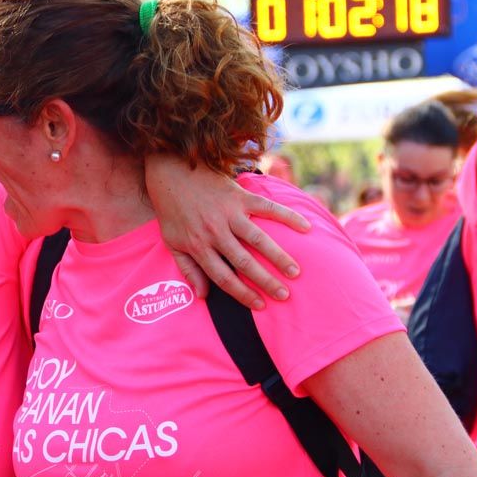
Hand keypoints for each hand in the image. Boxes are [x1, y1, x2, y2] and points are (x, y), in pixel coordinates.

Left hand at [146, 155, 309, 308]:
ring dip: (278, 256)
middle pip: (244, 263)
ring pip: (258, 240)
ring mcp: (228, 214)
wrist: (171, 172)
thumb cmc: (172, 211)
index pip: (223, 278)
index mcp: (198, 247)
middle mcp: (215, 232)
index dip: (242, 294)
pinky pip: (267, 208)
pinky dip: (287, 217)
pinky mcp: (240, 196)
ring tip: (295, 272)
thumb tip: (202, 295)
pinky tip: (304, 227)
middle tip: (284, 295)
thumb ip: (187, 269)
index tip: (260, 305)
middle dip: (265, 281)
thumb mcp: (172, 242)